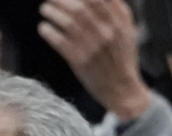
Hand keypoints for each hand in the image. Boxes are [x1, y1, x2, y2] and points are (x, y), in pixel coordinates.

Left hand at [37, 0, 150, 119]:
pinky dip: (48, 31)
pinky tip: (44, 28)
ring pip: (67, 23)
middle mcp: (106, 34)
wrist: (122, 90)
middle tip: (51, 0)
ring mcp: (92, 48)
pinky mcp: (80, 61)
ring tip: (45, 10)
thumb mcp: (128, 31)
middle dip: (60, 0)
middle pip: (78, 8)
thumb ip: (118, 9)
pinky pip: (59, 41)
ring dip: (51, 12)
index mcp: (118, 24)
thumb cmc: (122, 58)